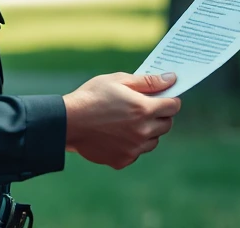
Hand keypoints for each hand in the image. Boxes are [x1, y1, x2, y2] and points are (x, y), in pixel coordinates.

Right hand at [63, 72, 181, 169]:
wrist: (66, 123)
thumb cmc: (91, 97)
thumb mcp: (119, 80)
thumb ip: (148, 81)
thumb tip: (171, 79)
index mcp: (145, 109)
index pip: (174, 106)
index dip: (170, 100)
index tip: (164, 98)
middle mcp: (143, 131)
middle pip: (167, 124)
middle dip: (160, 115)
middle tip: (144, 109)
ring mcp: (133, 148)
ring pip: (153, 140)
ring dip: (148, 132)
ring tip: (129, 123)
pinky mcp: (122, 160)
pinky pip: (137, 153)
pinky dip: (132, 146)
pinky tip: (118, 136)